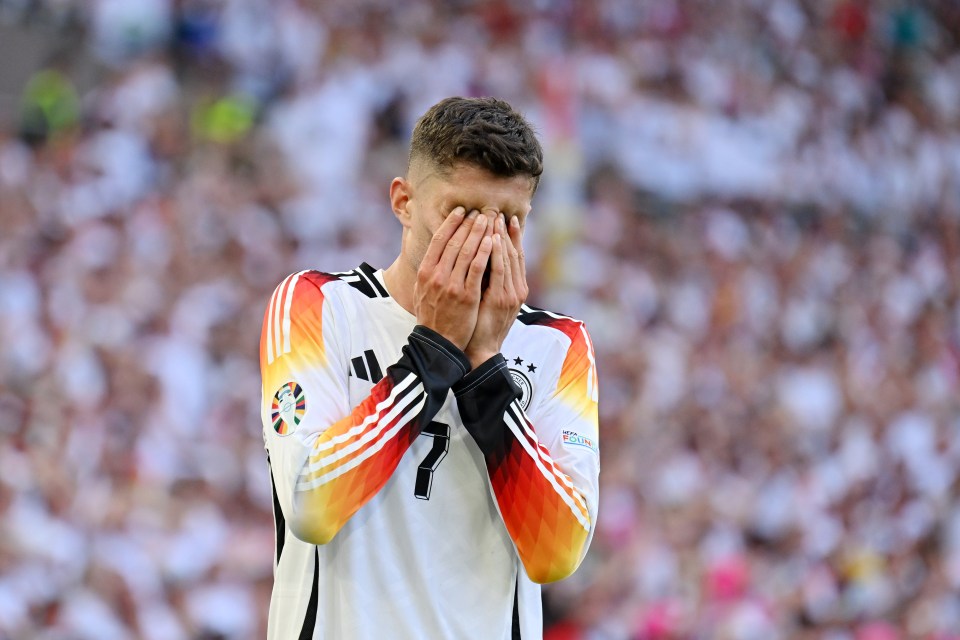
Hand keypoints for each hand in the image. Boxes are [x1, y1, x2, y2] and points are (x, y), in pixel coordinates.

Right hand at [414, 207, 493, 349]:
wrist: (438, 343)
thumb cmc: (432, 316)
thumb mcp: (421, 290)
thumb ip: (428, 270)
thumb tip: (433, 251)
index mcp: (425, 272)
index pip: (439, 240)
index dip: (451, 223)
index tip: (461, 211)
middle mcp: (436, 276)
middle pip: (455, 242)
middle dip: (469, 224)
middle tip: (480, 212)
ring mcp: (452, 285)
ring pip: (467, 252)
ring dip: (479, 233)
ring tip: (489, 221)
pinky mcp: (467, 295)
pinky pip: (478, 268)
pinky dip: (485, 252)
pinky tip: (493, 241)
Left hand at [464, 215, 526, 367]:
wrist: (480, 351)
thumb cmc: (479, 326)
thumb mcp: (486, 301)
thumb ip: (487, 282)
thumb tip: (479, 260)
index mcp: (514, 289)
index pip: (515, 256)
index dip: (511, 236)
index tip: (506, 218)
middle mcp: (516, 289)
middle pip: (514, 252)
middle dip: (505, 231)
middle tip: (497, 211)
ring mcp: (510, 294)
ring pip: (508, 258)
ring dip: (501, 235)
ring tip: (494, 217)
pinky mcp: (500, 299)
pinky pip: (499, 270)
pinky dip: (497, 253)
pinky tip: (492, 238)